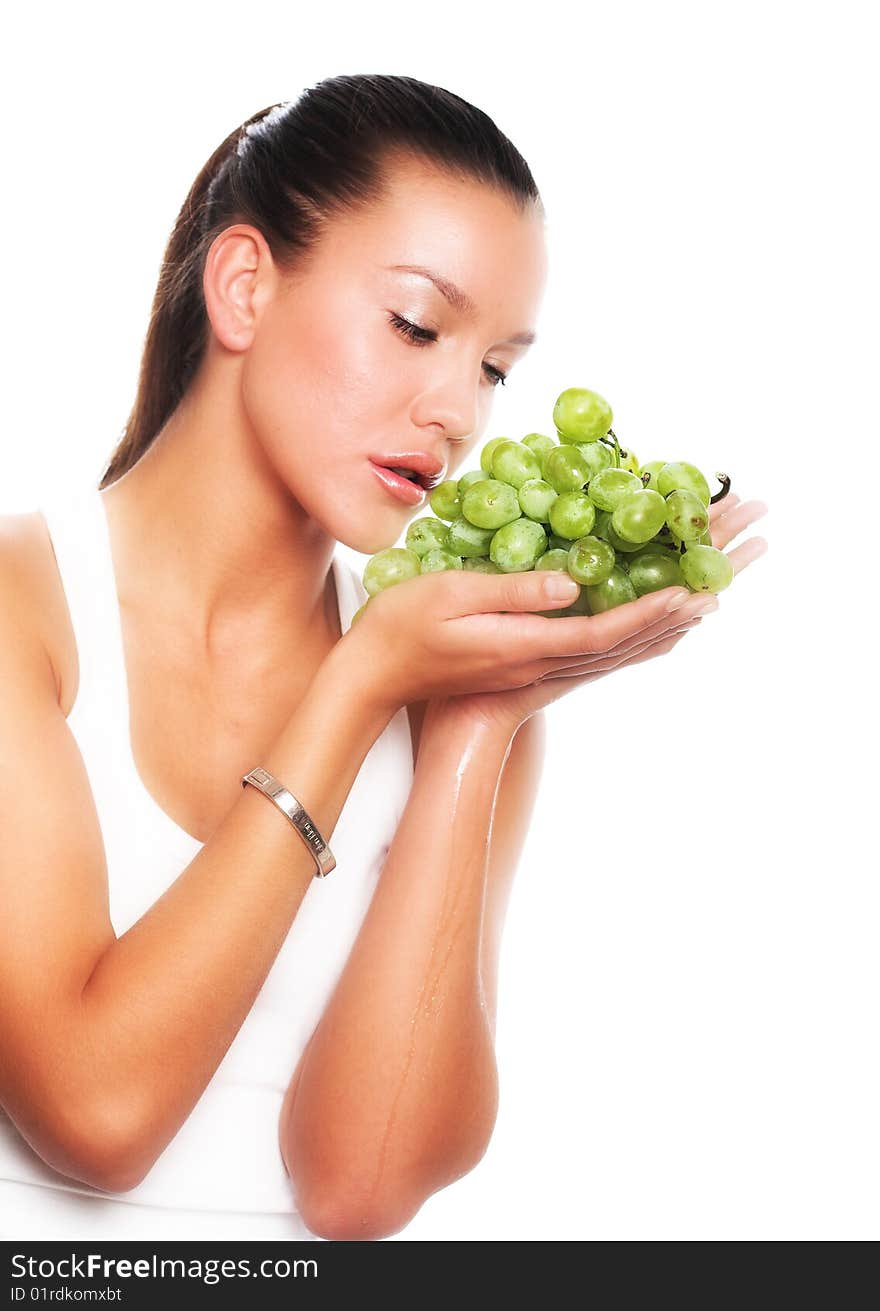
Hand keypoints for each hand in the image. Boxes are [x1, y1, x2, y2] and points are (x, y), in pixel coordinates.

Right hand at [422, 491, 768, 733]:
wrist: (374, 681)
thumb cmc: (401, 630)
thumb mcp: (452, 596)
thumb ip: (515, 590)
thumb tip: (573, 582)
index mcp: (525, 644)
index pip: (603, 629)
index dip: (650, 610)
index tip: (692, 590)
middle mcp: (539, 662)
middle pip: (621, 643)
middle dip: (674, 614)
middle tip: (719, 586)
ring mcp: (534, 670)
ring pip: (613, 653)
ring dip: (660, 629)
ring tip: (701, 605)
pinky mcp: (526, 668)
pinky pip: (592, 658)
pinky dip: (629, 644)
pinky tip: (645, 634)